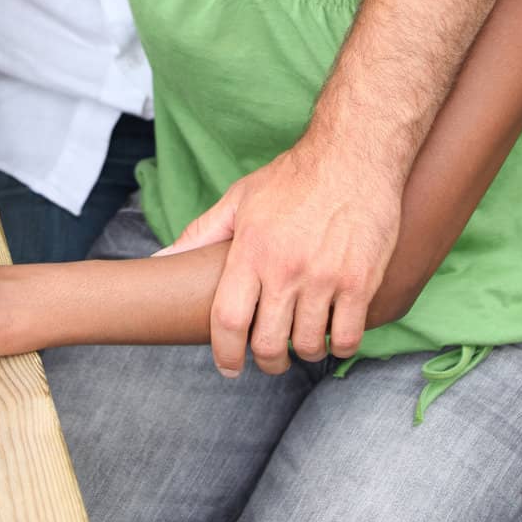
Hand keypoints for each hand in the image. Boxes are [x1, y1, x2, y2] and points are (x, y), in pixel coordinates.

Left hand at [158, 141, 400, 375]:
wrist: (353, 155)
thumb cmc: (293, 177)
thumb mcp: (239, 199)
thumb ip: (200, 234)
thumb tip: (160, 260)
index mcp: (251, 250)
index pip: (227, 320)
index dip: (223, 353)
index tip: (227, 366)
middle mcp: (286, 269)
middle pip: (268, 344)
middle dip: (266, 361)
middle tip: (269, 358)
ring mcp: (325, 277)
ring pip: (309, 345)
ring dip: (303, 351)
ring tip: (302, 339)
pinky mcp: (361, 282)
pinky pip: (348, 337)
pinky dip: (339, 344)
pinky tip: (334, 330)